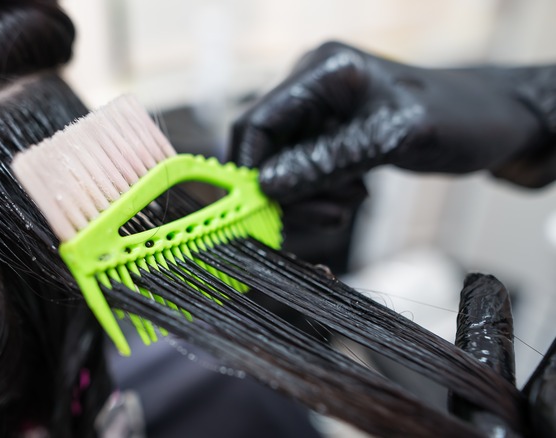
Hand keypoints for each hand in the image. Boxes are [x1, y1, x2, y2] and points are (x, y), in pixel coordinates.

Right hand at [230, 42, 553, 205]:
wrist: (497, 120)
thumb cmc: (459, 116)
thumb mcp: (391, 139)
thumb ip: (326, 162)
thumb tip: (267, 186)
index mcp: (323, 71)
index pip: (258, 121)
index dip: (249, 168)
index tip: (257, 208)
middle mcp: (314, 88)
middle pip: (266, 149)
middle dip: (285, 190)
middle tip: (324, 216)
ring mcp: (322, 113)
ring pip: (283, 167)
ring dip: (306, 197)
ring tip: (347, 206)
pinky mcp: (332, 135)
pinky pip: (305, 172)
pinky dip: (320, 194)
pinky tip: (352, 197)